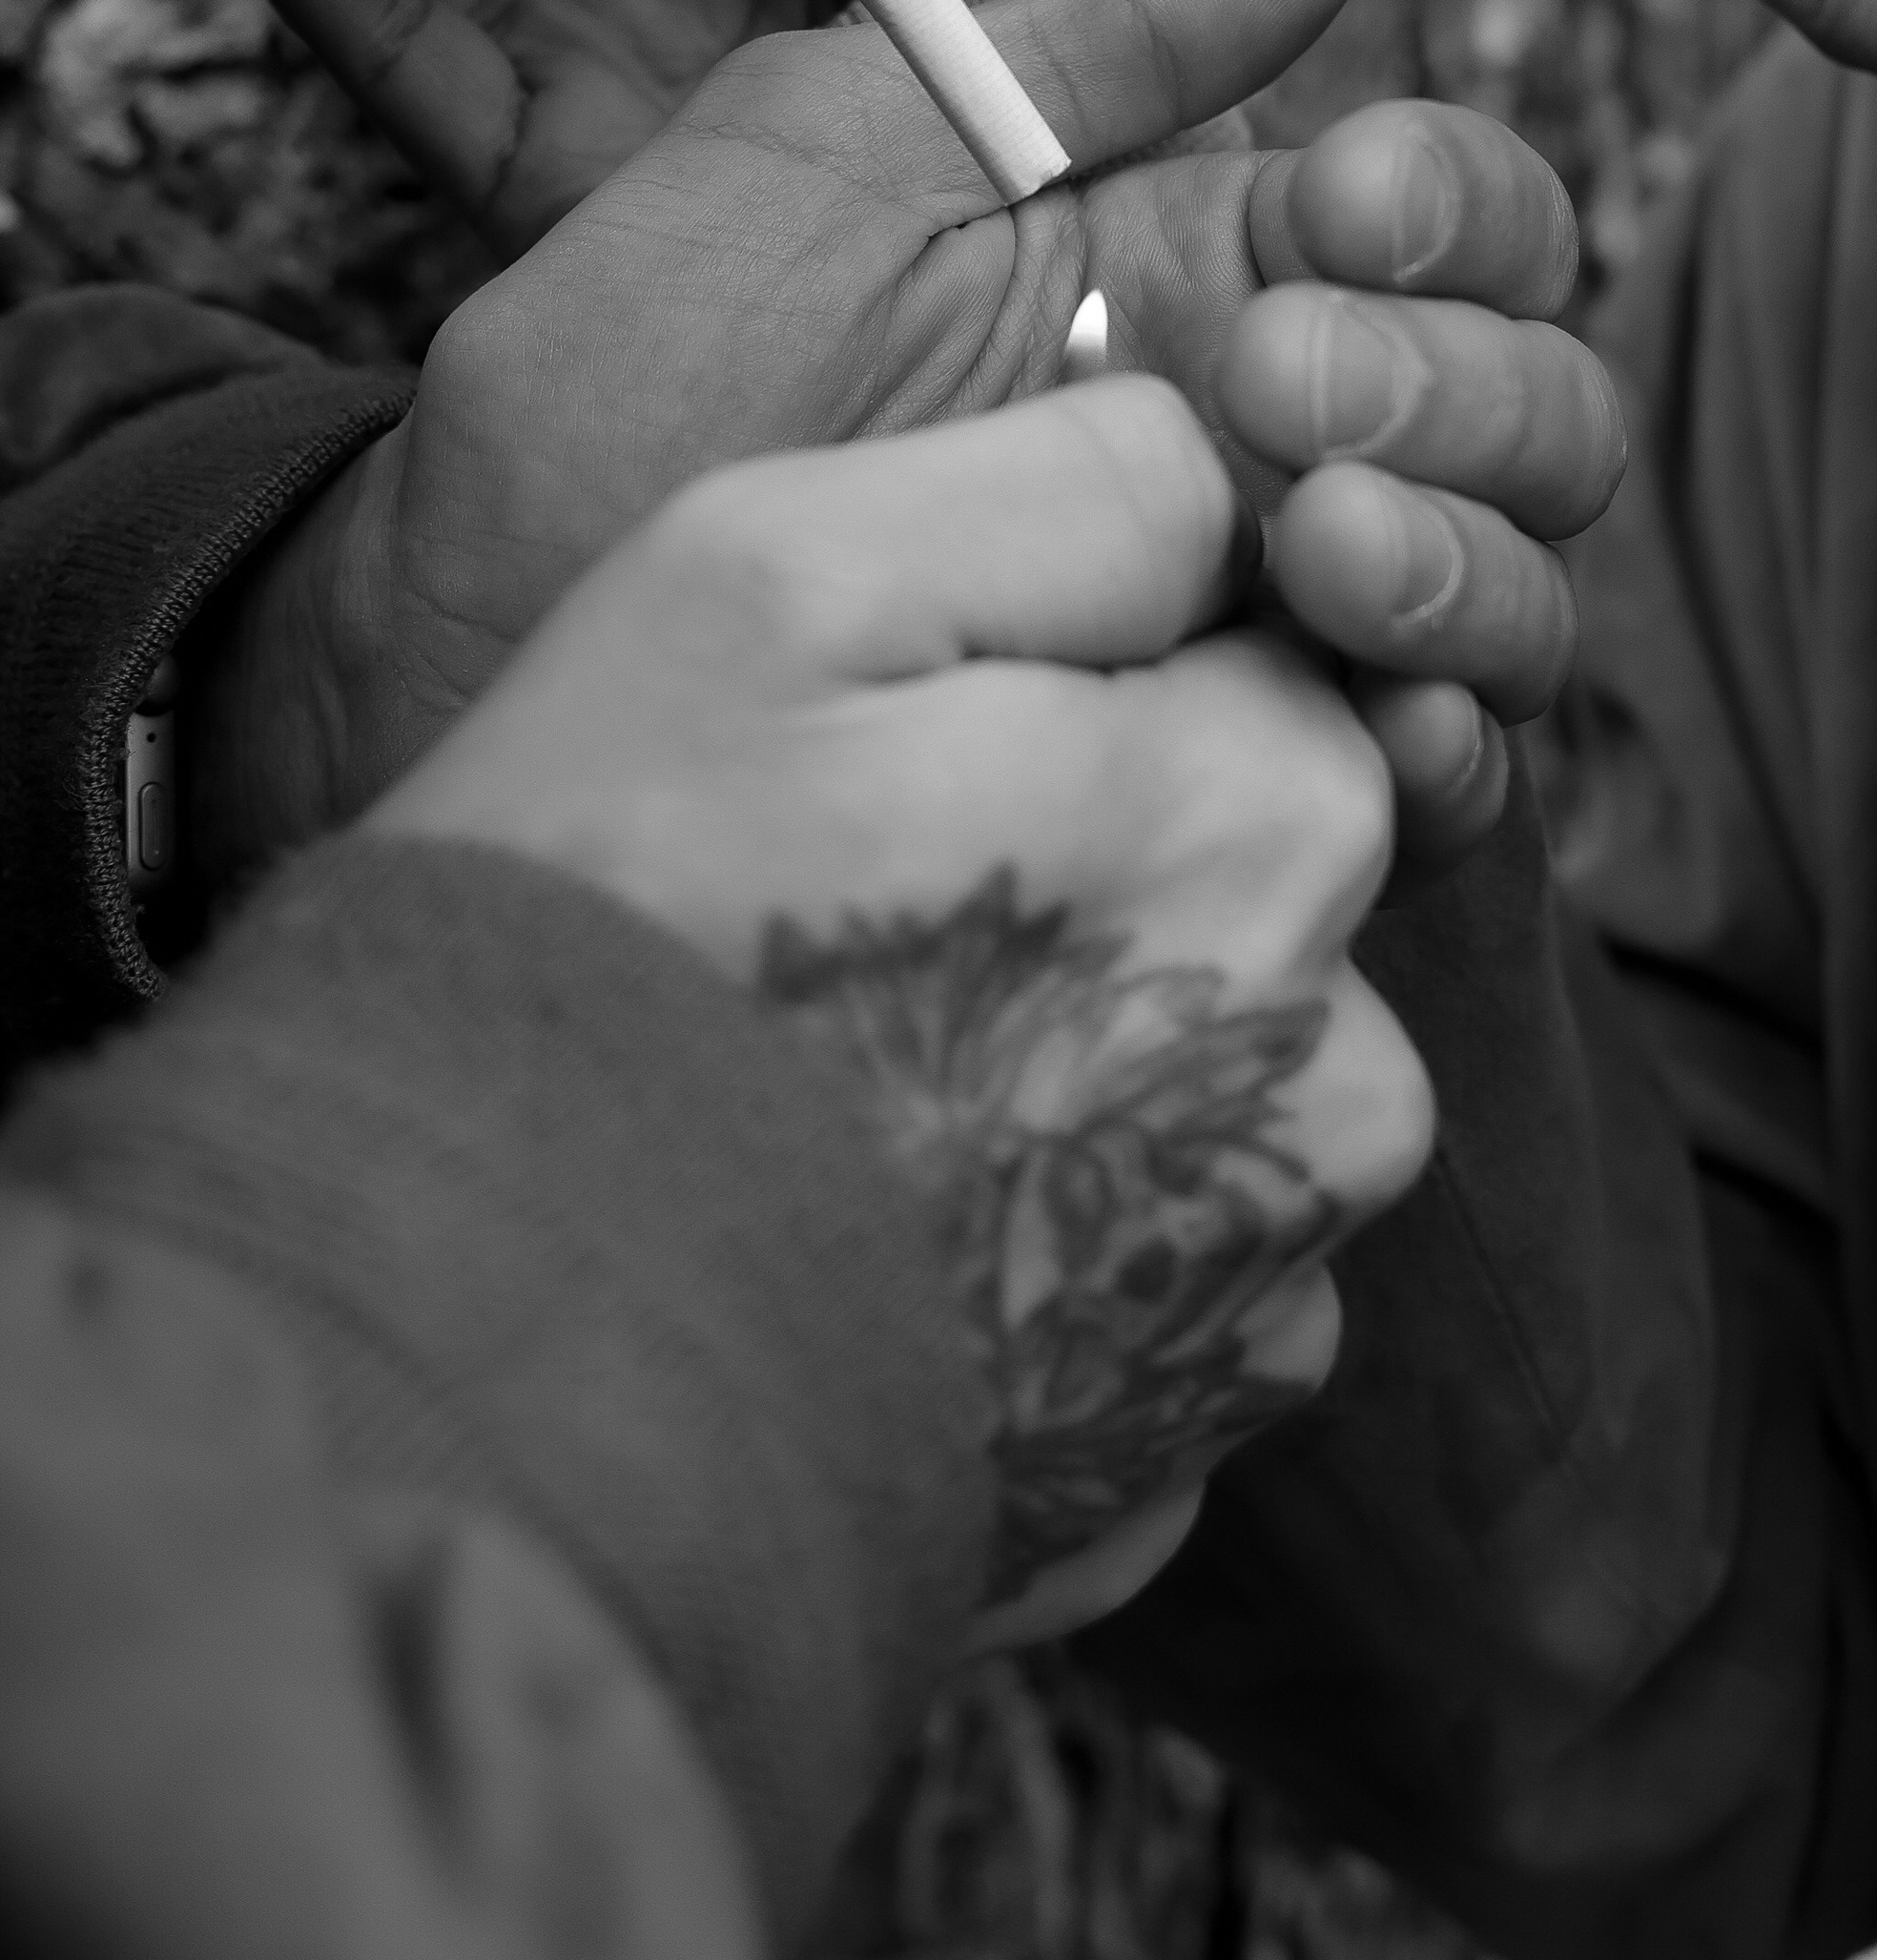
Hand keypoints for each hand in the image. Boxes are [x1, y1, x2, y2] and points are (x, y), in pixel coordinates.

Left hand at [192, 0, 1620, 873]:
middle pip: (1532, 399)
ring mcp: (1252, 628)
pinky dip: (1447, 744)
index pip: (1458, 215)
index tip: (1327, 206)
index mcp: (1196, 258)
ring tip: (1316, 560)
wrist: (472, 639)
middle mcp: (1262, 444)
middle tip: (1283, 398)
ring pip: (1521, 584)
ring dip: (1472, 557)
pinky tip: (1376, 724)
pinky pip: (1437, 783)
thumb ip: (1101, 35)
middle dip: (1462, 384)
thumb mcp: (847, 145)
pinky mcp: (1215, 794)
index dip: (1451, 200)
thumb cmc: (622, 370)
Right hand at [367, 377, 1434, 1643]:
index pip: (1274, 674)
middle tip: (844, 934)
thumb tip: (1245, 476)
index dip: (1090, 684)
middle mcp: (1340, 1086)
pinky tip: (854, 1259)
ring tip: (830, 1113)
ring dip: (1067, 1091)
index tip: (915, 751)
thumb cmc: (617, 915)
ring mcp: (1258, 1313)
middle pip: (1253, 897)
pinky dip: (1022, 1275)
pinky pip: (1127, 1304)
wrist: (453, 1354)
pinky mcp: (1167, 1483)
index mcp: (1274, 827)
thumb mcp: (786, 576)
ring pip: (1199, 1111)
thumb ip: (1079, 487)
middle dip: (1096, 880)